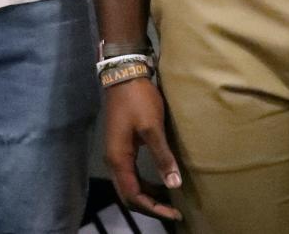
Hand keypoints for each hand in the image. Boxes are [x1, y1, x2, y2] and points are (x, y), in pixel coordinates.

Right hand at [104, 77, 182, 220]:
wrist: (124, 74)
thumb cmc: (138, 100)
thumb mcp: (152, 128)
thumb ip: (162, 156)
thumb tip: (174, 184)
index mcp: (118, 159)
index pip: (133, 196)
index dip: (153, 208)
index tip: (174, 213)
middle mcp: (114, 161)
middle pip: (128, 194)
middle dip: (150, 206)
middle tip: (173, 211)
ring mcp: (116, 153)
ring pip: (129, 185)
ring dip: (147, 195)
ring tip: (168, 200)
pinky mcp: (121, 145)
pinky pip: (131, 174)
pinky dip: (144, 183)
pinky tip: (158, 182)